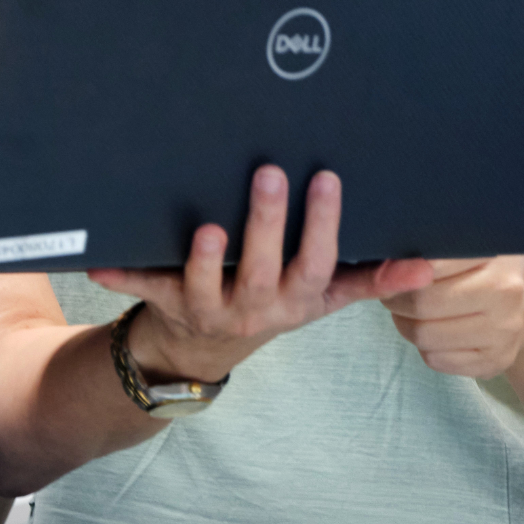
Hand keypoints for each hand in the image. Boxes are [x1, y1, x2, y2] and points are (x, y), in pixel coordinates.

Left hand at [89, 166, 428, 388]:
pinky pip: (143, 288)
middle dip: (267, 225)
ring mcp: (208, 309)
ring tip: (209, 226)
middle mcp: (254, 309)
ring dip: (206, 260)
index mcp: (296, 299)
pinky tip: (100, 258)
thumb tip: (424, 265)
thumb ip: (369, 279)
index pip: (317, 264)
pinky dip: (122, 273)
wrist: (202, 350)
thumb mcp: (322, 297)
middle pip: (262, 271)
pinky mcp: (165, 303)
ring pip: (206, 287)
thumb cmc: (272, 303)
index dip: (323, 226)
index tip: (327, 179)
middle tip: (270, 174)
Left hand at [384, 253, 523, 379]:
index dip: (401, 269)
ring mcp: (504, 331)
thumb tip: (383, 264)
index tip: (391, 266)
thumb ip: (433, 244)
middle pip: (423, 303)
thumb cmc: (487, 266)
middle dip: (395, 298)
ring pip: (425, 335)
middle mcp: (507, 293)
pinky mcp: (495, 361)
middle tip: (391, 290)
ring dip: (405, 323)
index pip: (429, 266)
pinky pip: (435, 360)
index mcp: (498, 254)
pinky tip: (432, 329)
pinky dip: (424, 346)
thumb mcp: (472, 241)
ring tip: (408, 309)